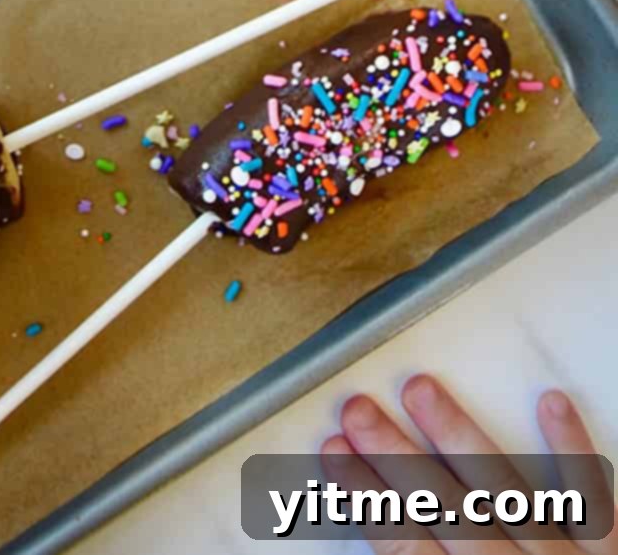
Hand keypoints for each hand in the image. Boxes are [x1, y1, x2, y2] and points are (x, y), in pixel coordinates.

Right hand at [322, 377, 615, 553]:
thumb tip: (396, 550)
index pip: (409, 550)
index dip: (368, 502)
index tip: (334, 456)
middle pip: (447, 511)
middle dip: (397, 457)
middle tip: (358, 410)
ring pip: (505, 492)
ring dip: (460, 437)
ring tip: (421, 387)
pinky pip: (594, 504)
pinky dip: (574, 453)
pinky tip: (551, 403)